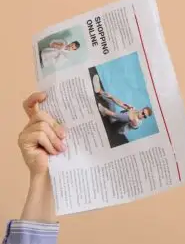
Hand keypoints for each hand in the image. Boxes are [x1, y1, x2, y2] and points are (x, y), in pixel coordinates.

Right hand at [18, 92, 65, 222]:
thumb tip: (75, 111)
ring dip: (54, 138)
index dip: (35, 98)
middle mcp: (30, 126)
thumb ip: (62, 125)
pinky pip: (39, 134)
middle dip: (55, 126)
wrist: (55, 173)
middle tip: (64, 138)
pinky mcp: (23, 141)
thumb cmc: (62, 155)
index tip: (45, 95)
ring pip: (42, 125)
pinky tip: (52, 152)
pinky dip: (49, 143)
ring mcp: (25, 134)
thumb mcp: (63, 137)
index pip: (31, 106)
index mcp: (39, 123)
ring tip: (60, 149)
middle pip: (41, 114)